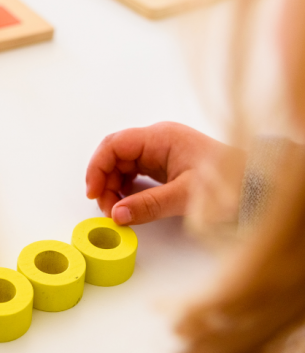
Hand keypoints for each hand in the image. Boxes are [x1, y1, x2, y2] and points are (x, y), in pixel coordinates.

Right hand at [85, 122, 240, 225]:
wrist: (259, 185)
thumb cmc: (230, 183)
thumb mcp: (186, 197)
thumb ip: (148, 205)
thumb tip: (117, 215)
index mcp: (160, 137)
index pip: (114, 145)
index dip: (97, 167)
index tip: (93, 192)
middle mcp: (157, 140)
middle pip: (115, 154)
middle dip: (104, 179)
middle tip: (104, 206)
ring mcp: (161, 152)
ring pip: (123, 164)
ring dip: (114, 185)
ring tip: (116, 210)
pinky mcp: (165, 165)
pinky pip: (136, 172)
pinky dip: (127, 188)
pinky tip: (128, 203)